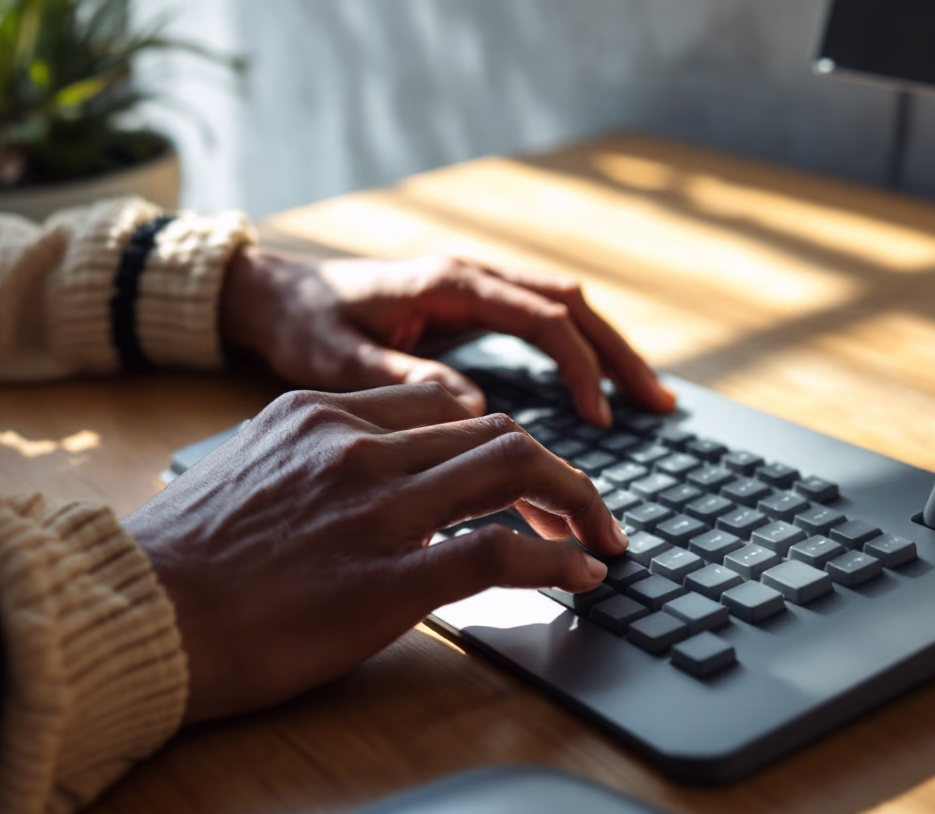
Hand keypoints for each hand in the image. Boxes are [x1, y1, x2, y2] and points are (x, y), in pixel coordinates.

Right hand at [123, 383, 627, 723]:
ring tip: (603, 537)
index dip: (497, 441)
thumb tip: (374, 482)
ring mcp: (374, 508)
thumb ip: (314, 459)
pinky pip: (502, 553)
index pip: (444, 408)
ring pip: (513, 469)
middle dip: (554, 469)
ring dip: (577, 501)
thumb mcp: (246, 472)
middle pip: (494, 430)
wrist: (134, 615)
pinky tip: (583, 573)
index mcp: (319, 412)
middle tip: (586, 509)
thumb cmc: (183, 560)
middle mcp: (355, 445)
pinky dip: (558, 557)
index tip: (521, 478)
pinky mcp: (386, 578)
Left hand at [219, 247, 674, 426]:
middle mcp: (471, 275)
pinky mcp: (471, 306)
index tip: (601, 418)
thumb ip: (401, 379)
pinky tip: (596, 387)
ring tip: (649, 399)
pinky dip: (578, 349)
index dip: (579, 366)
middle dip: (618, 354)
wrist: (274, 295)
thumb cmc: (303, 327)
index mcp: (448, 283)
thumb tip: (474, 408)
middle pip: (570, 305)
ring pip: (564, 308)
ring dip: (607, 349)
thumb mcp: (338, 360)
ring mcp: (475, 287)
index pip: (541, 318)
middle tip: (660, 406)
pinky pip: (542, 320)